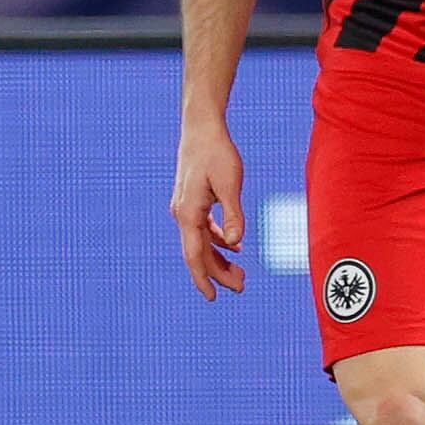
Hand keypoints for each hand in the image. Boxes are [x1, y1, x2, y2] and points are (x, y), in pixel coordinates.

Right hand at [170, 113, 247, 299]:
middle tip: (242, 287)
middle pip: (199, 253)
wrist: (202, 127)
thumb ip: (233, 215)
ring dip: (219, 259)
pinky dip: (219, 241)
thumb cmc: (217, 152)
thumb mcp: (230, 184)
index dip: (204, 279)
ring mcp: (186, 208)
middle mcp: (183, 214)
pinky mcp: (193, 200)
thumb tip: (235, 244)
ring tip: (240, 273)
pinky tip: (235, 248)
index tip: (214, 298)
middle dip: (219, 273)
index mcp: (188, 214)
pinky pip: (204, 229)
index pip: (194, 256)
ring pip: (201, 243)